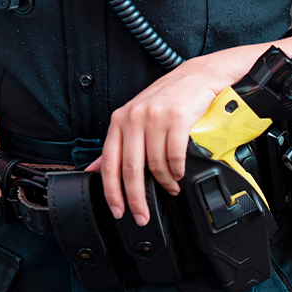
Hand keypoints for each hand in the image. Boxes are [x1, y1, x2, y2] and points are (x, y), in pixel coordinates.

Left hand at [85, 49, 256, 225]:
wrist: (197, 75)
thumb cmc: (166, 98)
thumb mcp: (135, 117)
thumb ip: (117, 144)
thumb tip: (94, 170)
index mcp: (119, 120)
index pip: (109, 162)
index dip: (112, 192)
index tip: (118, 210)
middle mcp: (135, 118)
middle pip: (131, 169)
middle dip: (137, 199)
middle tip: (143, 215)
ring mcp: (156, 117)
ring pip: (155, 165)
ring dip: (164, 184)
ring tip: (170, 188)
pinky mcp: (178, 118)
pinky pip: (175, 155)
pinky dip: (177, 171)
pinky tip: (179, 174)